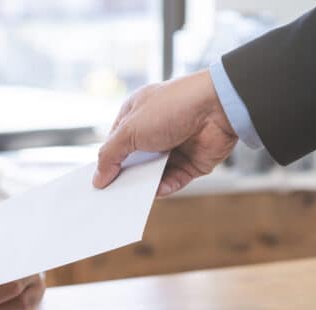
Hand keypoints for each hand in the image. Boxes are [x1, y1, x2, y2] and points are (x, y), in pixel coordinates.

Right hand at [93, 69, 237, 196]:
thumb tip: (97, 178)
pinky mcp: (191, 162)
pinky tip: (157, 191)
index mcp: (137, 114)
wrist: (218, 107)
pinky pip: (173, 181)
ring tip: (130, 197)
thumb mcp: (130, 129)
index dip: (106, 159)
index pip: (115, 142)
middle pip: (133, 161)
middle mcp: (155, 130)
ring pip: (152, 174)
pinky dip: (165, 188)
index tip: (97, 180)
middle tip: (111, 194)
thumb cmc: (172, 106)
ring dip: (144, 184)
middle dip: (124, 176)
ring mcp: (174, 147)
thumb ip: (110, 155)